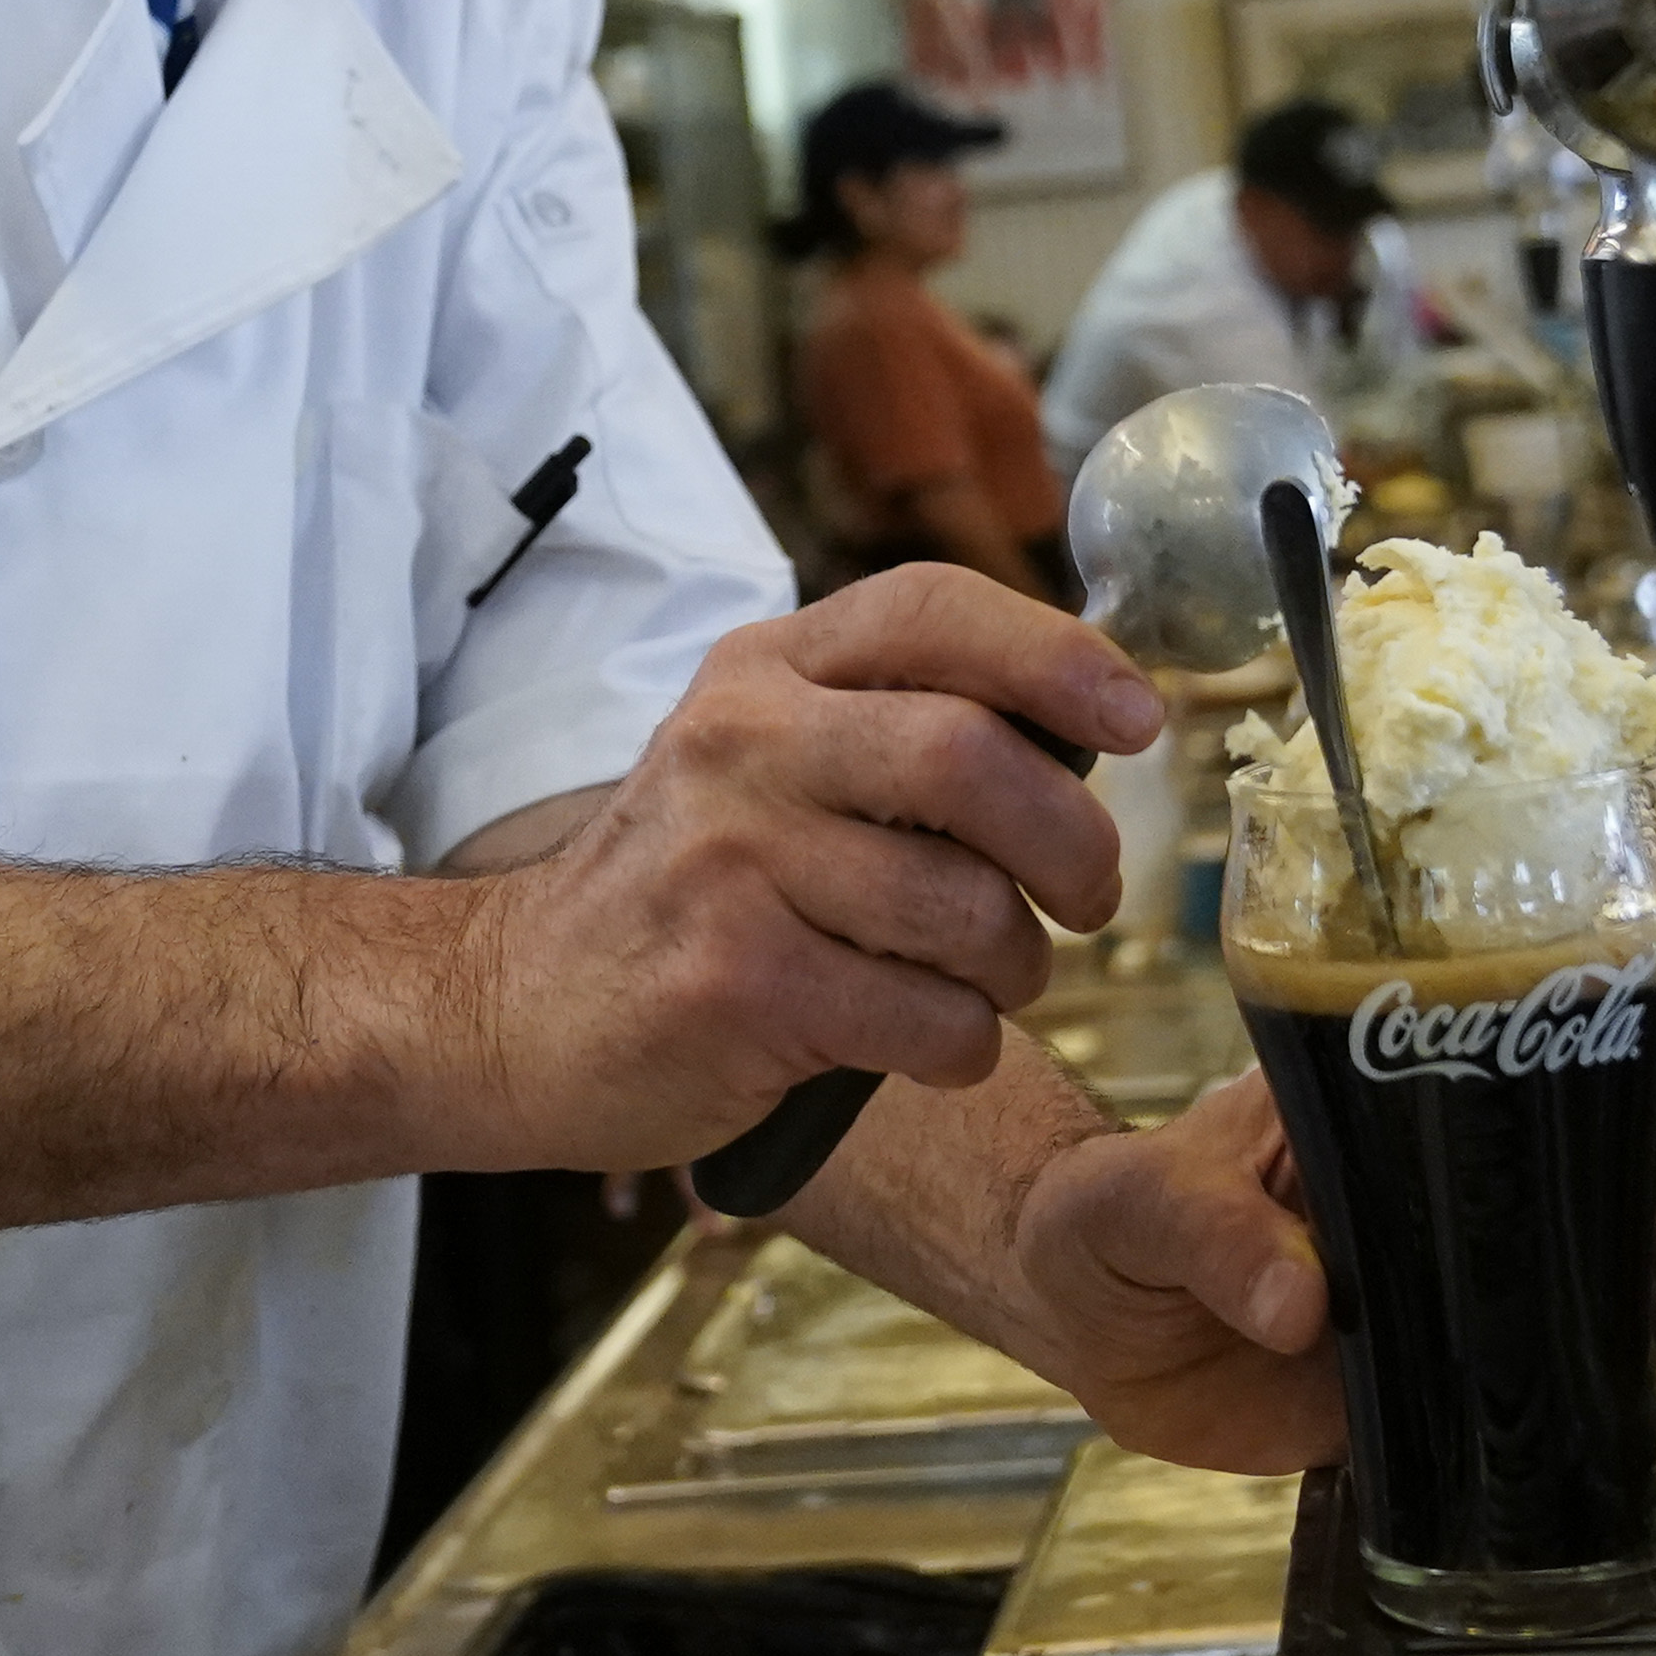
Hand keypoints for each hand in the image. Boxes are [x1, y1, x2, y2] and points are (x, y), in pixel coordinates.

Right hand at [455, 569, 1156, 1174]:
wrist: (517, 1001)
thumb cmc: (688, 888)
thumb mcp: (765, 759)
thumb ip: (895, 724)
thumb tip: (1089, 723)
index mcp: (765, 670)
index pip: (932, 610)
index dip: (1058, 656)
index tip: (1138, 719)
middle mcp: (742, 744)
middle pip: (970, 758)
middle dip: (1073, 843)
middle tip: (1088, 897)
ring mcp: (731, 863)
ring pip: (965, 908)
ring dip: (1017, 967)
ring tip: (984, 982)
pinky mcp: (735, 984)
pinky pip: (926, 1018)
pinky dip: (962, 1045)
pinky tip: (925, 1043)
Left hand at [1002, 1061, 1655, 1477]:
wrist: (1075, 1323)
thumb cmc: (1105, 1213)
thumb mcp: (1140, 1198)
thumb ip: (1208, 1233)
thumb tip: (1296, 1301)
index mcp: (1386, 1106)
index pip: (1538, 1059)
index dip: (1634, 1091)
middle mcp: (1442, 1187)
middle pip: (1605, 1167)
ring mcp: (1449, 1285)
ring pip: (1597, 1277)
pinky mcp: (1433, 1386)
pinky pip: (1543, 1396)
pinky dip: (1615, 1412)